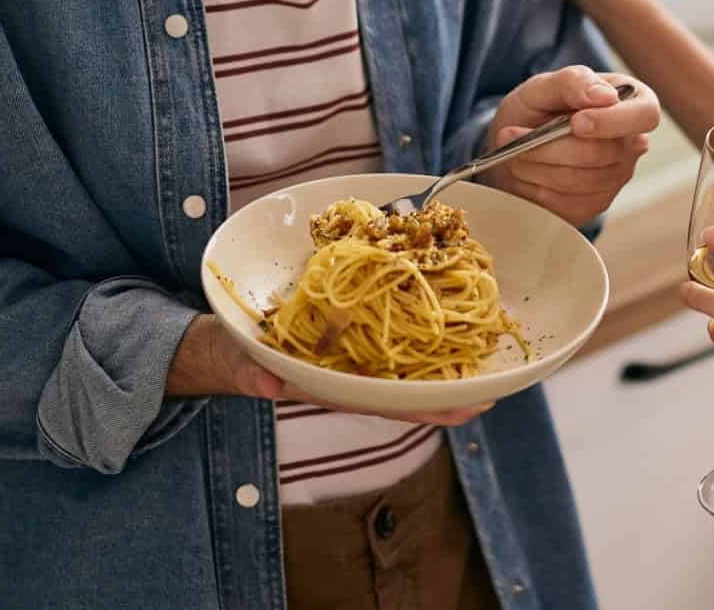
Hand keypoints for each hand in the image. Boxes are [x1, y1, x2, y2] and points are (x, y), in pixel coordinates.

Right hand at [164, 315, 486, 425]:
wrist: (216, 340)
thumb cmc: (225, 354)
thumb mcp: (231, 360)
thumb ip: (244, 371)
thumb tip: (263, 382)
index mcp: (325, 383)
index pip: (383, 400)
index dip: (427, 406)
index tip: (470, 409)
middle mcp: (344, 370)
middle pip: (405, 384)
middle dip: (448, 387)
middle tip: (498, 386)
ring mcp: (345, 350)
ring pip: (400, 358)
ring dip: (439, 354)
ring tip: (485, 347)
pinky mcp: (343, 325)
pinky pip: (384, 321)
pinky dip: (413, 314)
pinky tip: (443, 304)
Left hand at [482, 66, 657, 226]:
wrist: (516, 142)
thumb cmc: (538, 107)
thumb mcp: (544, 85)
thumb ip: (573, 82)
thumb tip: (606, 96)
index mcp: (632, 102)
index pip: (645, 116)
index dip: (613, 122)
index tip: (576, 122)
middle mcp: (632, 144)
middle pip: (601, 153)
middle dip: (549, 146)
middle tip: (511, 134)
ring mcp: (616, 178)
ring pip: (577, 180)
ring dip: (535, 165)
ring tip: (514, 149)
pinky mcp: (595, 205)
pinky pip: (564, 203)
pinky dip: (534, 186)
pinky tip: (526, 170)